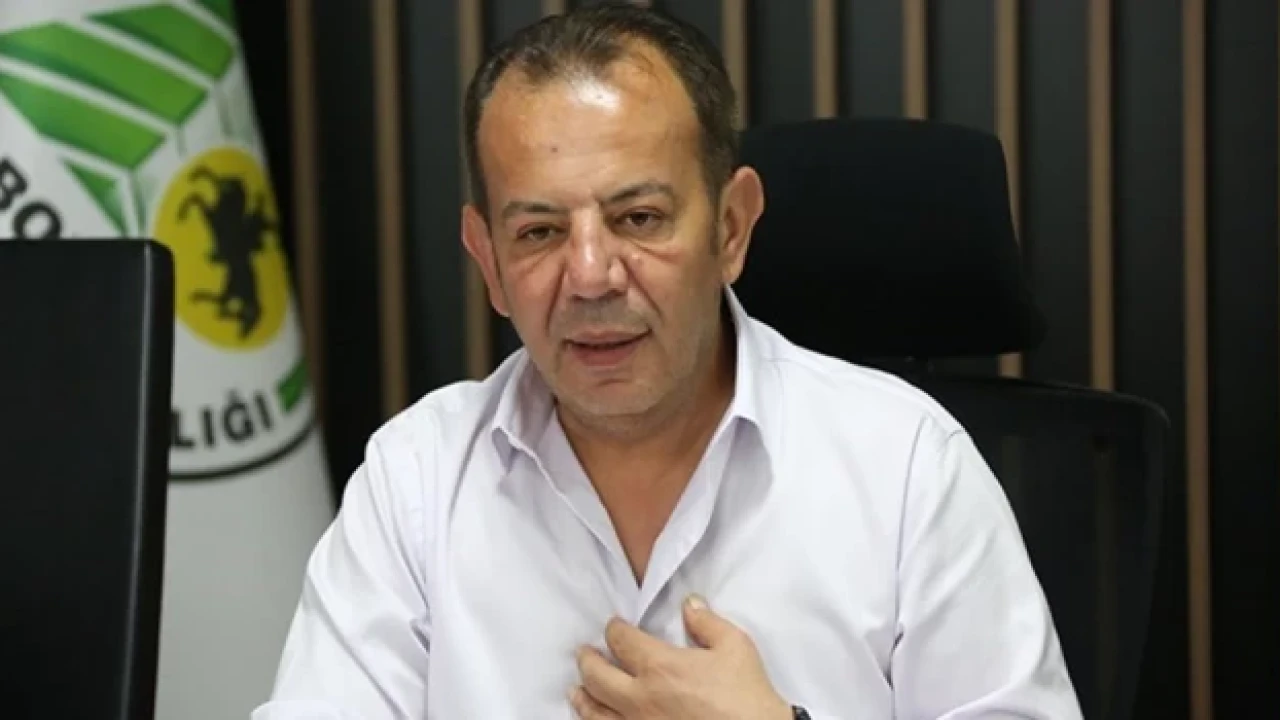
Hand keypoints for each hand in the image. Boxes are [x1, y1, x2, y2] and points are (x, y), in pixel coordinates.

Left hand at [570, 594, 791, 719]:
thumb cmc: (746, 696)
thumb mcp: (735, 646)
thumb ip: (707, 622)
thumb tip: (690, 604)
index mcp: (660, 667)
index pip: (622, 641)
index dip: (614, 629)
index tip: (614, 626)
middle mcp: (640, 699)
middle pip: (597, 677)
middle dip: (587, 661)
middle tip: (583, 653)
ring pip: (595, 713)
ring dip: (583, 699)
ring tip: (576, 691)